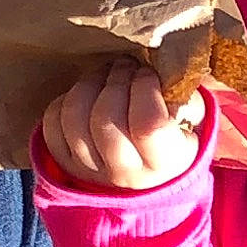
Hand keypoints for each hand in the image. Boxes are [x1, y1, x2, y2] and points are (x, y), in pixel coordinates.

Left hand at [41, 58, 200, 190]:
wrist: (147, 181)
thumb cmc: (174, 142)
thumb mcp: (193, 125)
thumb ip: (186, 100)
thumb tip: (165, 71)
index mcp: (164, 163)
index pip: (147, 125)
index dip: (145, 89)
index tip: (148, 74)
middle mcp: (124, 172)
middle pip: (105, 120)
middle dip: (115, 80)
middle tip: (126, 65)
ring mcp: (89, 170)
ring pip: (74, 119)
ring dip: (89, 84)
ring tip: (106, 73)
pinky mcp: (64, 162)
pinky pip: (52, 124)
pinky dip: (65, 101)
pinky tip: (88, 94)